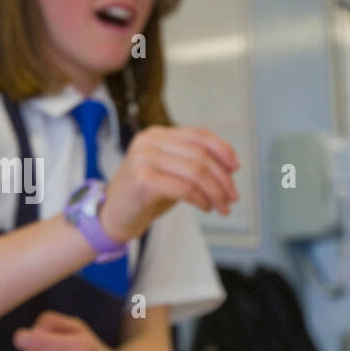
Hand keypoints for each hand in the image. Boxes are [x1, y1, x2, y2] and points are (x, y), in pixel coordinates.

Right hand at [99, 125, 238, 242]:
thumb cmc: (145, 196)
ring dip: (216, 192)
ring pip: (196, 172)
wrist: (113, 216)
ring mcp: (144, 158)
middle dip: (223, 178)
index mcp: (157, 134)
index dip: (223, 150)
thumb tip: (231, 166)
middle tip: (233, 198)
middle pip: (201, 155)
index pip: (199, 135)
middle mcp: (149, 141)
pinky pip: (184, 188)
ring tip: (223, 207)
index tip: (237, 167)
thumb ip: (194, 164)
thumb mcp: (171, 173)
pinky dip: (201, 199)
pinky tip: (206, 208)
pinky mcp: (142, 179)